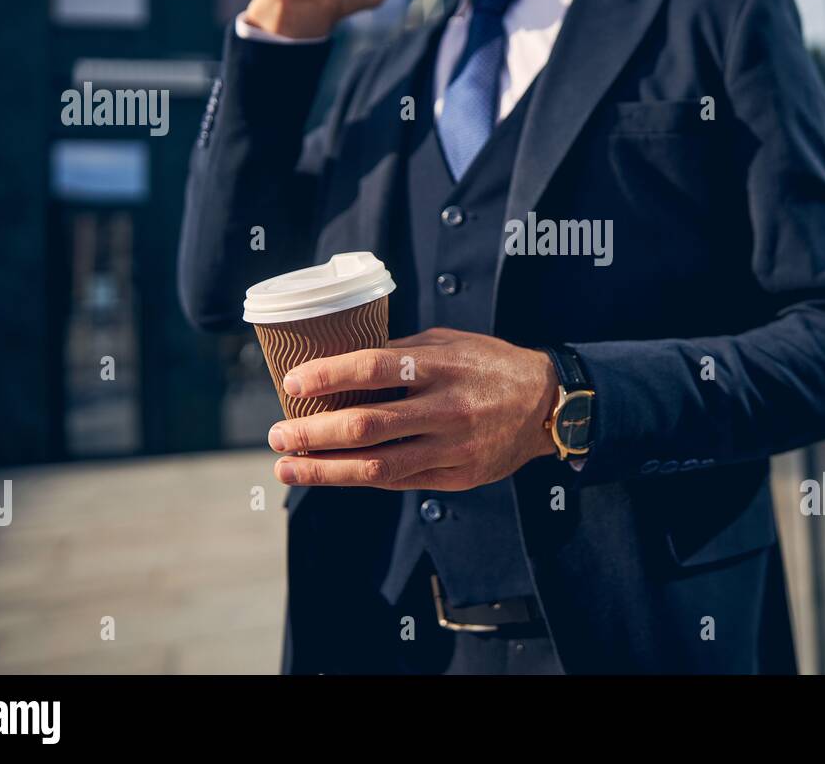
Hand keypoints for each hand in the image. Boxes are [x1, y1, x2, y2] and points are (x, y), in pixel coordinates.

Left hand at [268, 328, 558, 489]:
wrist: (548, 404)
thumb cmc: (488, 364)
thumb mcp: (448, 342)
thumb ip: (399, 352)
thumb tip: (337, 362)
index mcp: (441, 366)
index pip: (373, 368)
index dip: (328, 376)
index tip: (292, 382)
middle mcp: (446, 408)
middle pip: (366, 426)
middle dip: (312, 433)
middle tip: (276, 435)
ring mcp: (452, 448)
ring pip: (377, 467)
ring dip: (325, 470)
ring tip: (288, 467)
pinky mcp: (457, 477)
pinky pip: (399, 481)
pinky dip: (360, 478)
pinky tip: (332, 473)